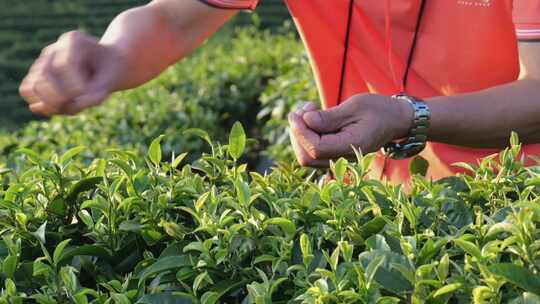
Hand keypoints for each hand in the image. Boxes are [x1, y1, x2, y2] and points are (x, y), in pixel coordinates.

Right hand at [19, 31, 126, 115]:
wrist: (107, 66)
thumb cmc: (111, 71)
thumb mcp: (112, 81)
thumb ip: (97, 94)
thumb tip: (75, 105)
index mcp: (74, 40)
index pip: (65, 64)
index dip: (77, 86)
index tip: (97, 95)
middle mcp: (54, 49)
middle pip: (45, 74)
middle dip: (63, 96)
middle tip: (83, 104)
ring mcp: (42, 61)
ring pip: (32, 86)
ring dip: (52, 103)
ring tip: (72, 108)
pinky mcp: (37, 75)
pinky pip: (28, 91)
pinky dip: (43, 105)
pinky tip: (63, 108)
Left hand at [288, 94, 412, 166]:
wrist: (395, 120)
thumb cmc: (378, 110)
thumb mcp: (355, 106)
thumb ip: (329, 117)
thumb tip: (306, 120)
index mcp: (351, 146)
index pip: (316, 148)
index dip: (301, 132)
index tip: (295, 114)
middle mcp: (344, 157)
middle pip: (307, 157)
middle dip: (297, 134)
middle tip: (301, 110)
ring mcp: (339, 158)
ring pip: (307, 157)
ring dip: (300, 134)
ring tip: (308, 110)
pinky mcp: (335, 154)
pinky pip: (314, 151)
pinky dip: (307, 135)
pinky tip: (312, 117)